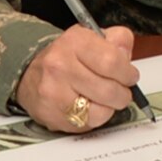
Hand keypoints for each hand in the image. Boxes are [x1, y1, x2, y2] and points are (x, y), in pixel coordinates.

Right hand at [15, 24, 140, 130]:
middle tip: (121, 90)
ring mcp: (54, 93)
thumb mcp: (93, 36)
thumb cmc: (67, 56)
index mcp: (74, 42)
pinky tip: (90, 106)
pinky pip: (88, 124)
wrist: (31, 74)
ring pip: (101, 112)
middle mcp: (60, 66)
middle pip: (109, 90)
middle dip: (123, 93)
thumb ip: (118, 39)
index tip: (130, 76)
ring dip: (110, 107)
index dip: (128, 73)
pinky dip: (95, 117)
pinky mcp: (52, 116)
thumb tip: (126, 54)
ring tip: (105, 98)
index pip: (112, 61)